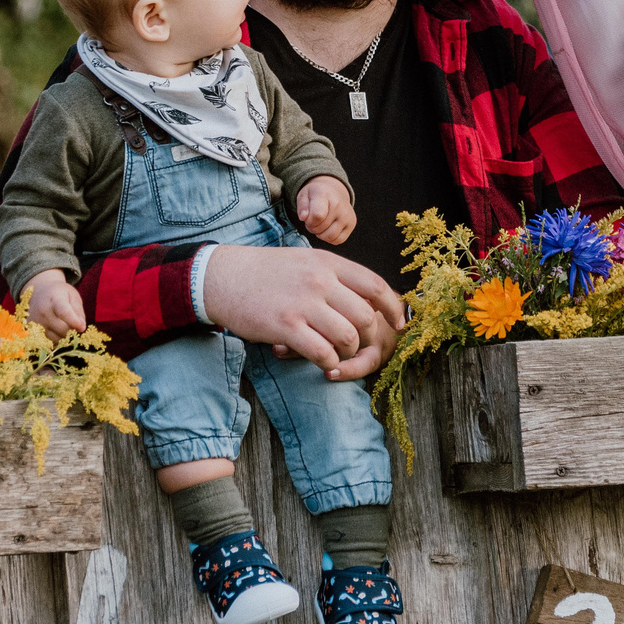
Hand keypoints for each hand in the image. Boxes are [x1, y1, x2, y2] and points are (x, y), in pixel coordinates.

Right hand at [23, 272, 87, 336]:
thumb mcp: (72, 296)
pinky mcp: (30, 330)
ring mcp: (35, 322)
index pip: (64, 313)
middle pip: (61, 330)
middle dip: (71, 331)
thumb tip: (81, 328)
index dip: (74, 322)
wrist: (38, 292)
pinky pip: (47, 342)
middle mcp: (42, 311)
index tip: (81, 327)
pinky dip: (54, 340)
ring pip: (55, 339)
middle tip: (73, 325)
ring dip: (63, 336)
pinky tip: (55, 331)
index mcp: (55, 299)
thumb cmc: (59, 293)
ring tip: (63, 326)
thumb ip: (78, 311)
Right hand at [199, 242, 402, 381]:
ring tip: (338, 355)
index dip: (393, 308)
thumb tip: (366, 297)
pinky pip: (323, 353)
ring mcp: (303, 304)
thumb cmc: (266, 272)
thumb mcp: (305, 261)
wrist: (224, 278)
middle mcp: (320, 281)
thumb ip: (334, 275)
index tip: (399, 323)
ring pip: (347, 337)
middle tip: (359, 346)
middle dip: (368, 338)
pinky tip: (322, 363)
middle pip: (365, 316)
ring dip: (347, 353)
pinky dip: (329, 363)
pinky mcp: (286, 327)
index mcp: (327, 262)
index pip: (375, 285)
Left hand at [294, 176, 355, 244]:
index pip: (317, 216)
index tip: (307, 217)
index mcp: (325, 195)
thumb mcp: (304, 196)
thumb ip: (302, 206)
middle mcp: (339, 205)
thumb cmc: (316, 195)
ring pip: (330, 237)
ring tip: (320, 225)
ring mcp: (347, 215)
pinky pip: (338, 240)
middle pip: (321, 228)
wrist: (333, 191)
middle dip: (312, 227)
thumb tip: (303, 217)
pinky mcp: (352, 223)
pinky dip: (330, 238)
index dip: (309, 221)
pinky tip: (327, 228)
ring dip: (321, 235)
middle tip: (313, 220)